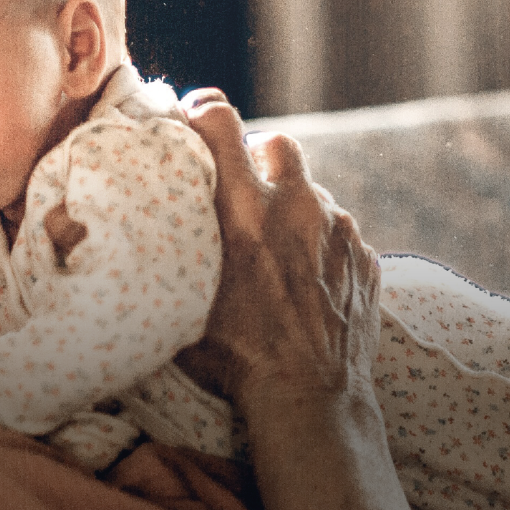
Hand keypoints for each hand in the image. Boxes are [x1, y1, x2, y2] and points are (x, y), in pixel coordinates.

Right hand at [173, 90, 381, 408]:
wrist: (311, 397)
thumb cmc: (236, 358)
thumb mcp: (182, 302)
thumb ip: (172, 255)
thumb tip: (144, 237)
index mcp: (242, 211)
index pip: (220, 122)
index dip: (203, 112)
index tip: (193, 121)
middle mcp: (294, 207)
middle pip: (276, 143)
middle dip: (258, 157)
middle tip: (243, 190)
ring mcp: (337, 229)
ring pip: (312, 192)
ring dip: (292, 208)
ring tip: (276, 250)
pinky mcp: (365, 256)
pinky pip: (339, 232)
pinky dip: (320, 245)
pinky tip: (306, 282)